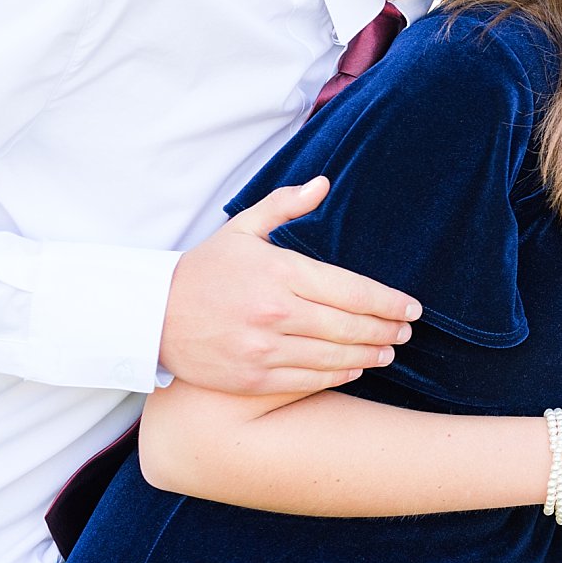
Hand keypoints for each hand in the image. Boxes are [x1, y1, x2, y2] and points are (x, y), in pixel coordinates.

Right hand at [159, 178, 421, 395]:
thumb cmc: (203, 270)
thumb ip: (285, 206)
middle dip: (386, 329)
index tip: (412, 308)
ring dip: (370, 355)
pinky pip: (309, 379)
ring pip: (336, 356)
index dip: (389, 302)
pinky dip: (339, 375)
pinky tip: (356, 368)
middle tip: (407, 331)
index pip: (352, 289)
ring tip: (390, 351)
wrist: (149, 316)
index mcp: (279, 272)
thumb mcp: (241, 229)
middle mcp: (275, 312)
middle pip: (350, 325)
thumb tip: (324, 182)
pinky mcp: (252, 378)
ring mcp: (263, 348)